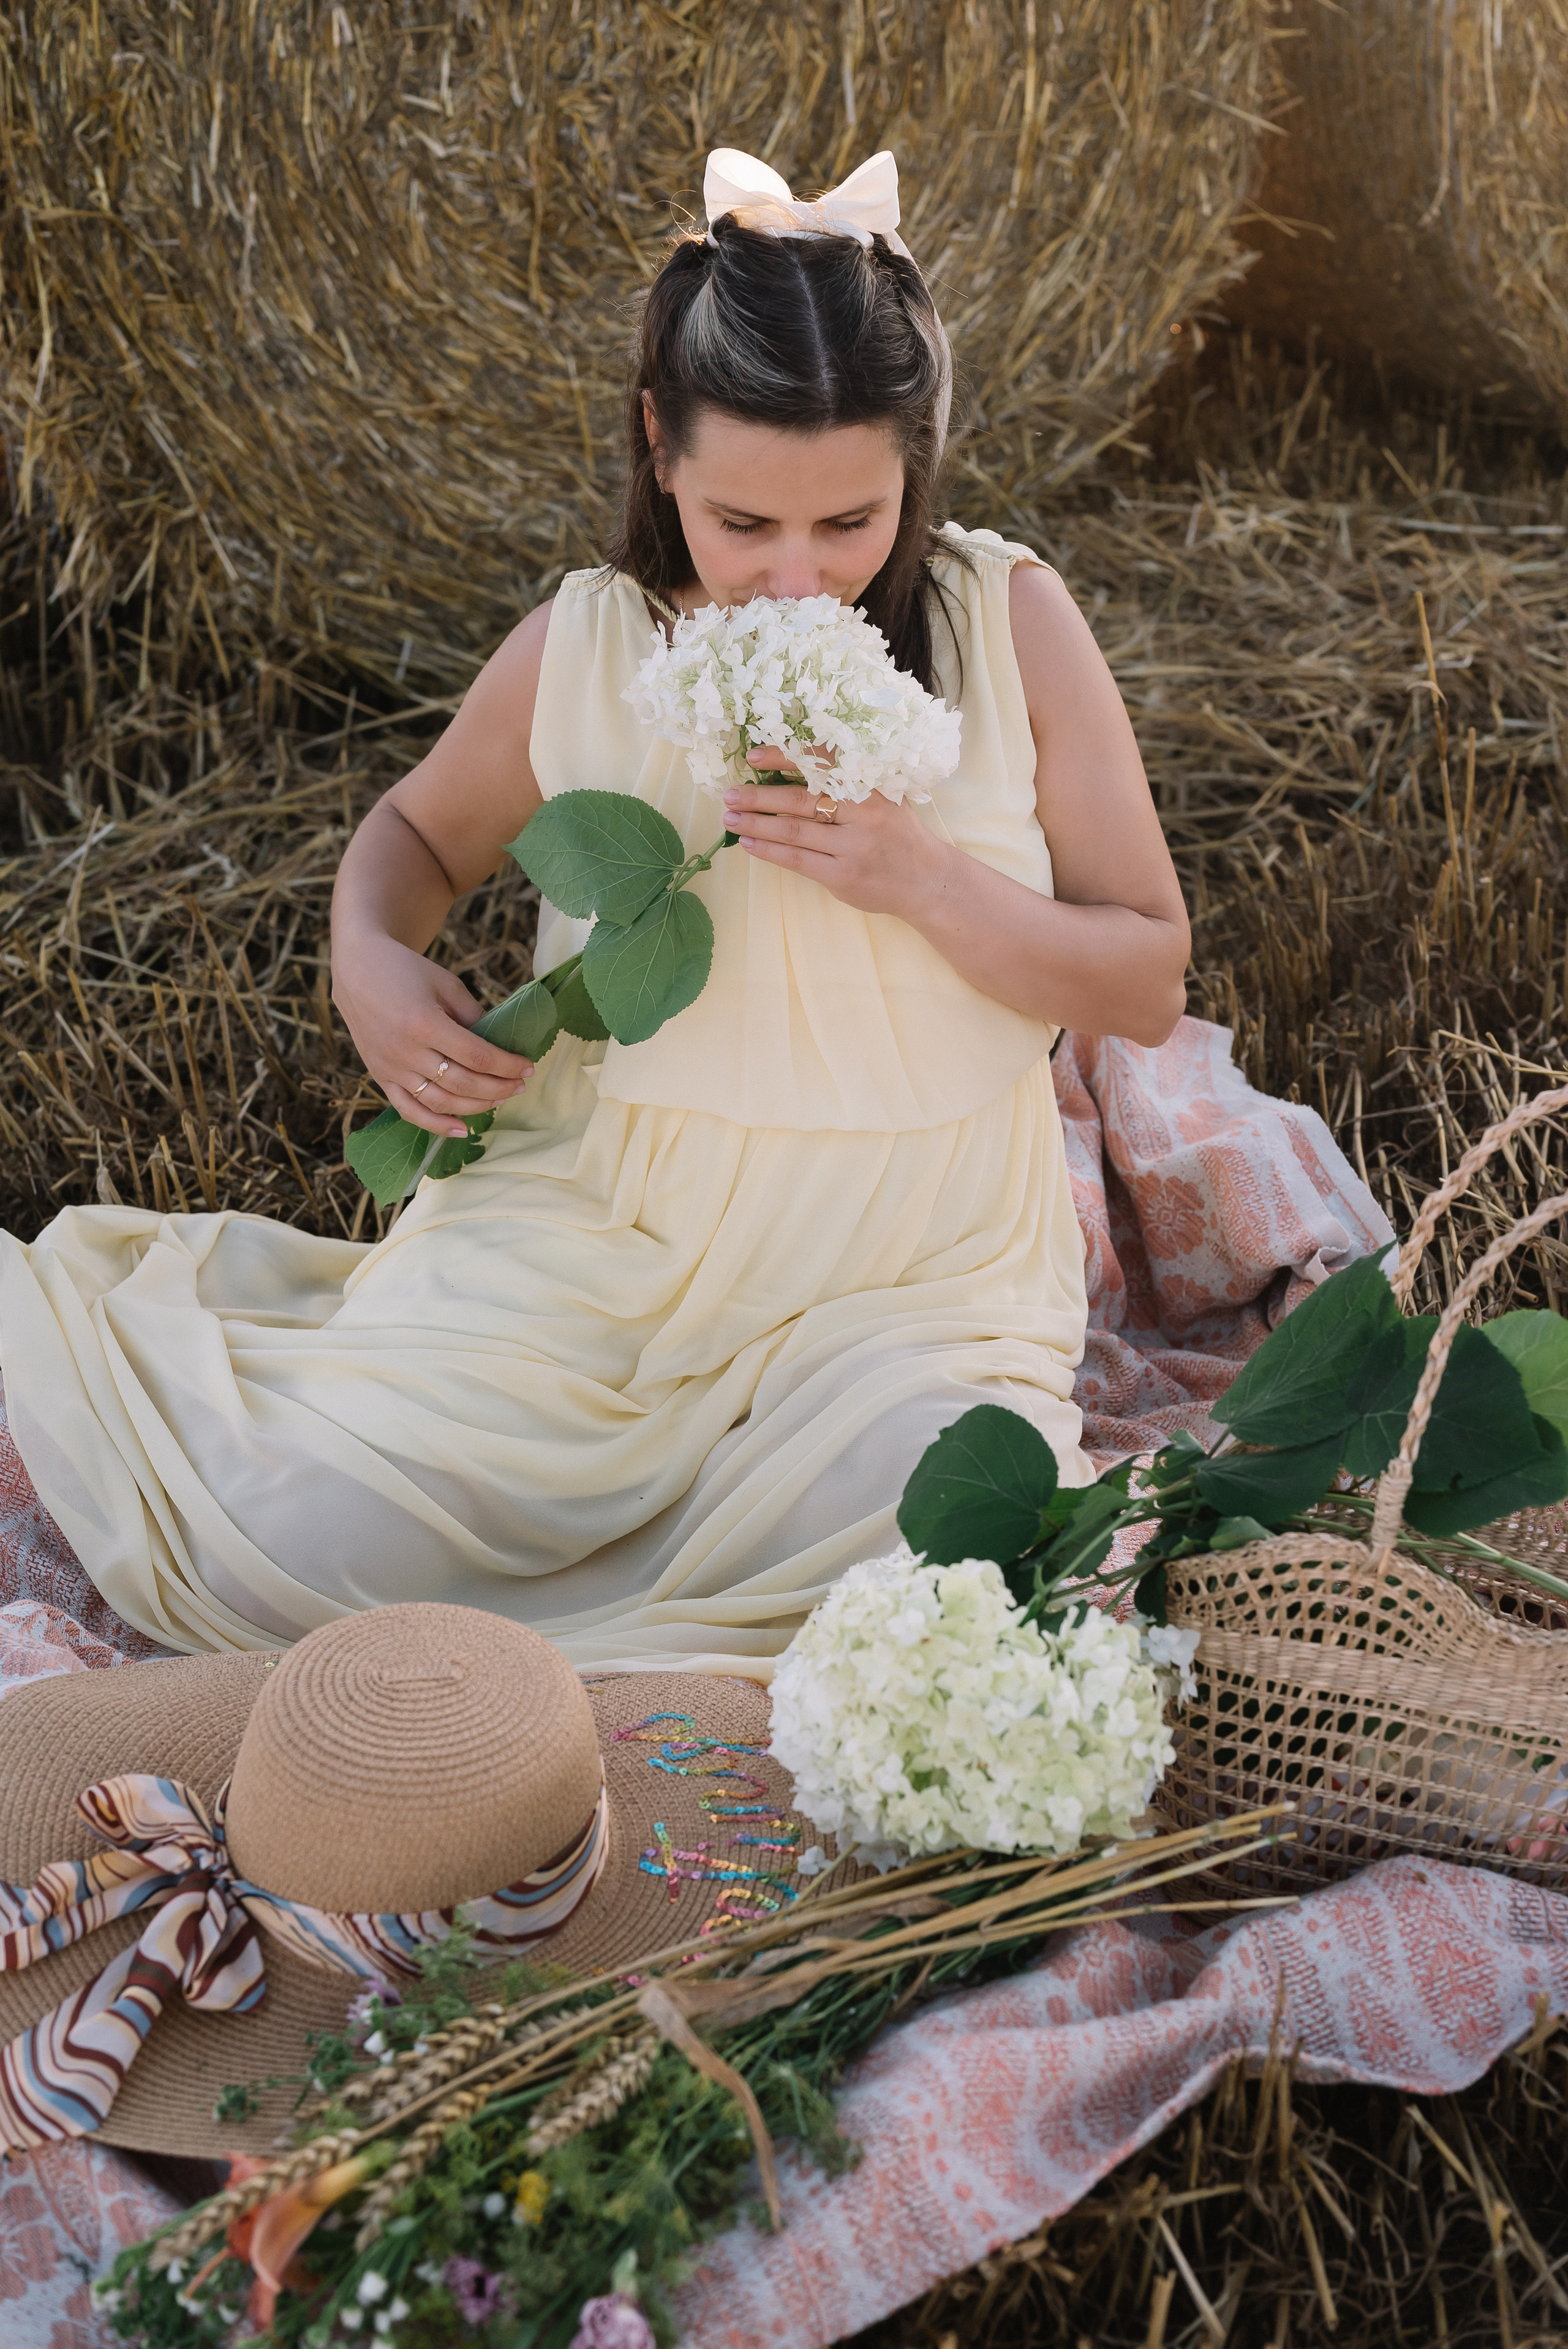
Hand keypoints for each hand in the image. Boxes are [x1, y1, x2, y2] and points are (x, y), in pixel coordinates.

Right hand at [332, 931, 533, 1136]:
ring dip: (475, 1107)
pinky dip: (435, 1125)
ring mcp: (390, 1068)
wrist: (357, 969)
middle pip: (462, 1083)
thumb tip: (498, 1047)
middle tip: (519, 1086)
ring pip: (440, 1102)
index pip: (477, 1057)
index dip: (507, 1066)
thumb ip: (473, 1017)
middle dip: (498, 1088)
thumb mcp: (446, 985)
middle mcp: (406, 1051)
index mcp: (425, 1024)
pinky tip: (461, 1130)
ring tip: (498, 1100)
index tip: (527, 1068)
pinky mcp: (380, 1076)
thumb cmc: (406, 971)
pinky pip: (408, 1110)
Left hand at [722, 748, 951, 919]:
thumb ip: (849, 781)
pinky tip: (748, 843)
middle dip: (759, 795)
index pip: (822, 763)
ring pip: (793, 830)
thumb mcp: (883, 796)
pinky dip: (769, 850)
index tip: (754, 755)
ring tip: (729, 818)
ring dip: (756, 823)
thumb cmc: (897, 834)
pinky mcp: (843, 876)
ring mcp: (852, 847)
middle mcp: (863, 814)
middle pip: (800, 798)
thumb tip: (790, 767)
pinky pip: (797, 860)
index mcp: (871, 786)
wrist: (927, 880)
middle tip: (729, 793)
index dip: (785, 756)